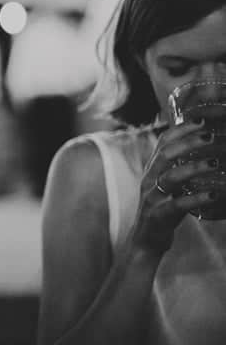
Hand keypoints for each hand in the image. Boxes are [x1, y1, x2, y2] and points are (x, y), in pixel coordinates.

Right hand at [132, 120, 225, 253]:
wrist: (145, 239)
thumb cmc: (162, 209)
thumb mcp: (167, 185)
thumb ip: (179, 168)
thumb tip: (205, 152)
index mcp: (152, 169)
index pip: (163, 142)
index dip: (181, 129)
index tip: (200, 120)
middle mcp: (150, 179)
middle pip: (166, 154)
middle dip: (188, 142)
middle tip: (210, 135)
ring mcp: (153, 197)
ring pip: (171, 176)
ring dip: (194, 168)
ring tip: (215, 163)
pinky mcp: (159, 214)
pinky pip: (178, 204)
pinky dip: (196, 198)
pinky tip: (213, 195)